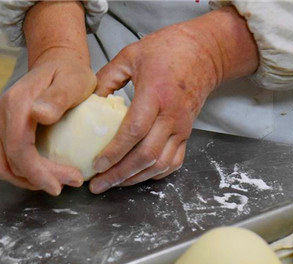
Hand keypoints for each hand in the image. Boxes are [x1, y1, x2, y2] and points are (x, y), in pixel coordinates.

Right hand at [0, 48, 94, 194]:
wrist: (56, 63)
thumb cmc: (69, 72)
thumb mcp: (73, 80)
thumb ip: (58, 97)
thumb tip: (39, 114)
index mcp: (16, 104)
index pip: (19, 149)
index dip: (38, 173)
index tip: (62, 185)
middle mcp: (0, 114)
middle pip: (12, 162)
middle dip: (39, 179)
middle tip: (69, 183)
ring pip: (4, 166)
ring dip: (29, 180)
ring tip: (56, 182)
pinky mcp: (0, 130)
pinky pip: (5, 160)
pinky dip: (23, 173)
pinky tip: (44, 173)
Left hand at [89, 6, 258, 193]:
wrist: (205, 51)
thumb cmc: (166, 50)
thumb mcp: (130, 55)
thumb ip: (106, 78)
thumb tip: (87, 102)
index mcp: (155, 94)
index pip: (134, 130)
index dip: (115, 151)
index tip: (97, 165)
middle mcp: (171, 115)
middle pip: (146, 155)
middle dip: (119, 174)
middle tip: (97, 185)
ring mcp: (181, 128)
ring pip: (159, 164)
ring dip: (134, 179)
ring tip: (111, 184)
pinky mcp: (187, 135)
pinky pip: (172, 163)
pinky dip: (153, 175)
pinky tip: (135, 177)